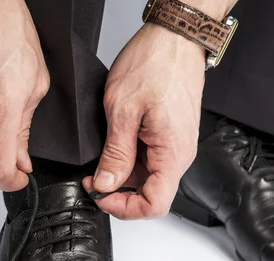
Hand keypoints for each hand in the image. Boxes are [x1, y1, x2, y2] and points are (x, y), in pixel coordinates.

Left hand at [83, 23, 205, 219]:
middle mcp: (180, 155)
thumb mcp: (123, 110)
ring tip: (102, 159)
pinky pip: (152, 160)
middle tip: (93, 178)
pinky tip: (116, 145)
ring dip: (123, 176)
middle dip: (119, 192)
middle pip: (151, 194)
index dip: (124, 208)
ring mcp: (177, 146)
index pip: (154, 205)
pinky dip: (131, 160)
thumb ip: (116, 154)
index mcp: (172, 153)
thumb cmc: (155, 64)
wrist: (175, 39)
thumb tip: (106, 184)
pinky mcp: (171, 136)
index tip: (100, 195)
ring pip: (149, 178)